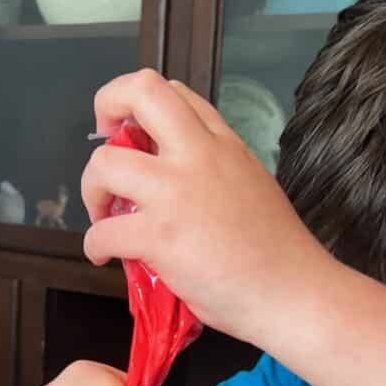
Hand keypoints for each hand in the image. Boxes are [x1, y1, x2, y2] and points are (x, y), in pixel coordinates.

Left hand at [80, 69, 334, 345]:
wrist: (293, 293)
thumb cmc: (279, 255)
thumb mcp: (253, 187)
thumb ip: (215, 174)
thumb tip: (174, 190)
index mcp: (224, 144)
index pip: (175, 93)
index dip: (142, 106)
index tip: (133, 134)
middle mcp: (200, 156)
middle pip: (141, 92)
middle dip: (107, 104)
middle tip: (104, 140)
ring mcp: (177, 193)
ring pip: (105, 162)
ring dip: (92, 188)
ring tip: (104, 214)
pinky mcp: (161, 236)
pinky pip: (103, 231)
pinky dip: (94, 244)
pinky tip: (105, 256)